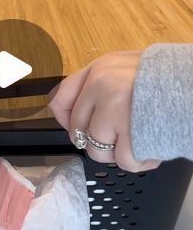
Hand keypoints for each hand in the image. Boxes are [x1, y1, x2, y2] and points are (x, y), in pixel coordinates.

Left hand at [48, 51, 160, 172]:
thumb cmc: (168, 80)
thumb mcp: (128, 68)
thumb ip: (101, 84)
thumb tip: (77, 113)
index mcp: (99, 69)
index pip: (60, 98)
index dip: (65, 119)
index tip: (77, 128)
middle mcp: (101, 86)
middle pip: (78, 130)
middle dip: (97, 140)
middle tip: (119, 136)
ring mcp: (115, 111)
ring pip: (96, 150)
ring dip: (118, 152)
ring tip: (139, 140)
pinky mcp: (131, 134)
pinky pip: (123, 162)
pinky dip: (139, 161)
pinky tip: (152, 147)